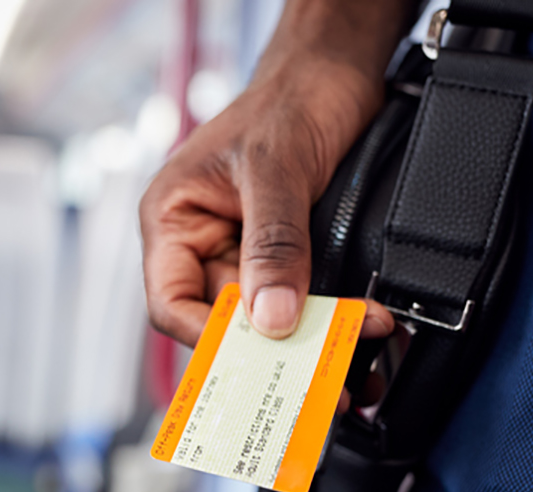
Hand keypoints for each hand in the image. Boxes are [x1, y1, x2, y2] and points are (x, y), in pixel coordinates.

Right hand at [140, 0, 410, 346]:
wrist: (339, 68)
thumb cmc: (290, 96)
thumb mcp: (276, 169)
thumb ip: (273, 244)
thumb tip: (272, 318)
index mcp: (173, 219)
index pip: (172, 303)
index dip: (208, 340)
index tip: (255, 361)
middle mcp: (203, 242)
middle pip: (226, 321)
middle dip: (274, 351)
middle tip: (317, 382)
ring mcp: (246, 252)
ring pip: (269, 319)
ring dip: (310, 345)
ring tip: (350, 370)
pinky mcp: (287, 255)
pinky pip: (302, 301)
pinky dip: (331, 323)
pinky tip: (360, 336)